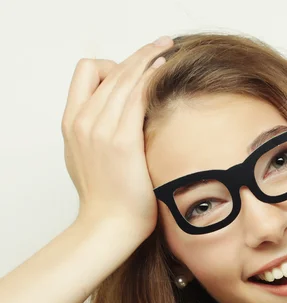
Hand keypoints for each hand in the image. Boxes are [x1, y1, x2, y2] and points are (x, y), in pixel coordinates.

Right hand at [61, 36, 173, 238]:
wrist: (109, 226)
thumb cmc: (106, 199)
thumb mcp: (87, 159)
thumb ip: (94, 133)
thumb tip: (113, 120)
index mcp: (71, 122)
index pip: (87, 71)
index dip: (112, 64)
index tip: (136, 71)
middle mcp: (82, 120)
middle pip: (109, 68)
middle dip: (139, 54)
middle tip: (161, 45)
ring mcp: (100, 129)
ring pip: (123, 76)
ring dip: (148, 58)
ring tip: (168, 50)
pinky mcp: (122, 141)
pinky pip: (137, 95)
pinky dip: (151, 77)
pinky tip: (166, 71)